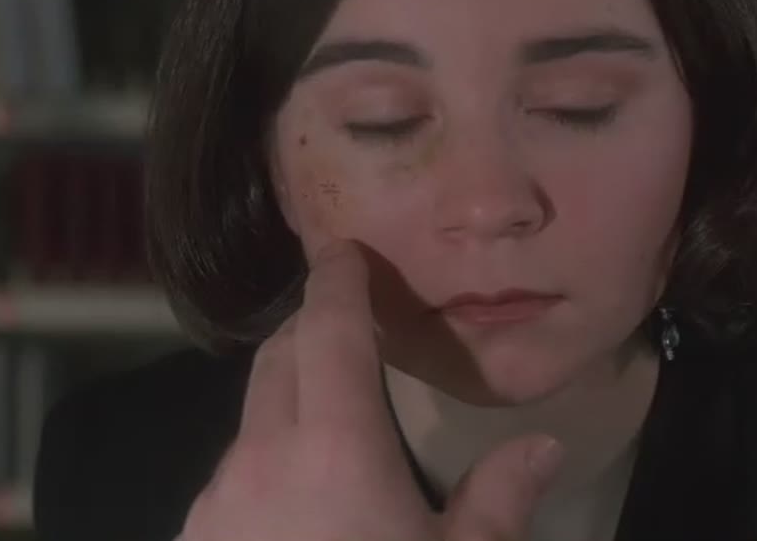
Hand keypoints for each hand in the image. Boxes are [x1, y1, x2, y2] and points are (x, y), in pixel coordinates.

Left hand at [180, 240, 563, 540]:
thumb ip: (498, 500)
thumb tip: (541, 447)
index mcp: (335, 449)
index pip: (329, 332)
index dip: (338, 282)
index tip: (345, 249)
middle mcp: (260, 460)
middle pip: (277, 360)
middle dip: (310, 327)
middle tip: (349, 320)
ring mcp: (215, 506)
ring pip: (250, 421)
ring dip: (287, 399)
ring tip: (332, 422)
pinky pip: (229, 478)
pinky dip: (263, 460)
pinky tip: (296, 506)